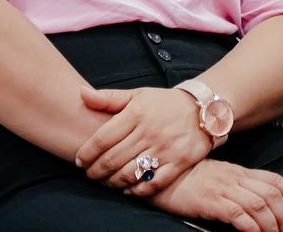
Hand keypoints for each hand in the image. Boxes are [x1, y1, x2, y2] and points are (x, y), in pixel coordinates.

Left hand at [75, 86, 210, 194]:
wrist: (203, 110)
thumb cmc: (164, 103)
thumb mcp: (137, 95)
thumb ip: (108, 98)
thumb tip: (81, 93)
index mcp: (136, 113)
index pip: (103, 138)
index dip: (87, 152)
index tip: (79, 160)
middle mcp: (149, 132)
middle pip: (113, 158)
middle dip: (96, 170)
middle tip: (89, 174)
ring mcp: (164, 149)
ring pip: (130, 173)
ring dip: (112, 181)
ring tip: (104, 182)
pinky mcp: (178, 163)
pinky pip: (154, 183)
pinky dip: (138, 190)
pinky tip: (128, 190)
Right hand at [148, 159, 282, 231]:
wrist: (160, 175)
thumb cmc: (186, 179)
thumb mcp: (216, 178)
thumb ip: (235, 185)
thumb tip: (255, 202)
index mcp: (238, 172)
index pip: (273, 179)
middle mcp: (235, 177)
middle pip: (271, 194)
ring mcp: (223, 188)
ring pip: (260, 205)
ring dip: (272, 225)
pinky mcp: (211, 200)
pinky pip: (239, 214)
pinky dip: (252, 227)